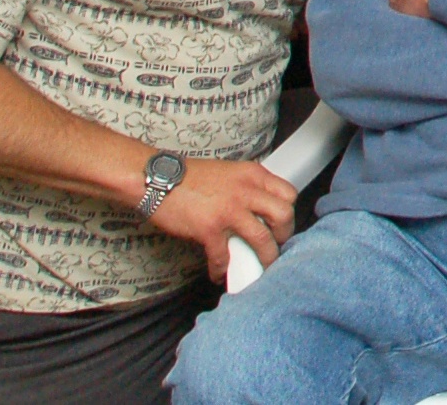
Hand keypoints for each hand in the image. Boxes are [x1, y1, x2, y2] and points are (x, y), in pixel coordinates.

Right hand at [144, 158, 297, 283]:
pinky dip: (222, 269)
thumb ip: (248, 187)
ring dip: (264, 257)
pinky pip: (224, 256)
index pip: (288, 193)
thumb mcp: (229, 172)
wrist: (157, 178)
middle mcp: (245, 190)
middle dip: (285, 235)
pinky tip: (219, 273)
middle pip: (284, 215)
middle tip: (277, 245)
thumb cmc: (189, 178)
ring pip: (262, 239)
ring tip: (260, 266)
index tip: (283, 224)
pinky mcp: (209, 229)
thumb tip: (260, 209)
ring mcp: (229, 210)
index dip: (289, 212)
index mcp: (252, 175)